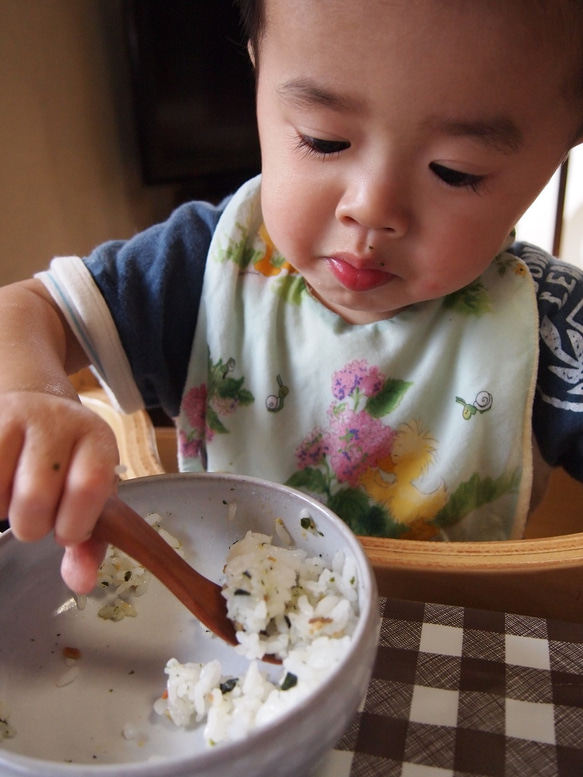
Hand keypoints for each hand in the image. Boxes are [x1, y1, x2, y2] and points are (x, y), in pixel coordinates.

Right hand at [0, 392, 119, 592]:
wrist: (32, 412)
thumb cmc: (66, 465)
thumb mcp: (87, 497)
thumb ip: (89, 542)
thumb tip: (81, 584)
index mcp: (96, 438)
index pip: (89, 484)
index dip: (75, 523)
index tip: (68, 533)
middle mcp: (59, 420)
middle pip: (36, 497)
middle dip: (33, 526)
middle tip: (37, 516)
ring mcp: (16, 416)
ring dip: (4, 512)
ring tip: (15, 497)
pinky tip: (0, 486)